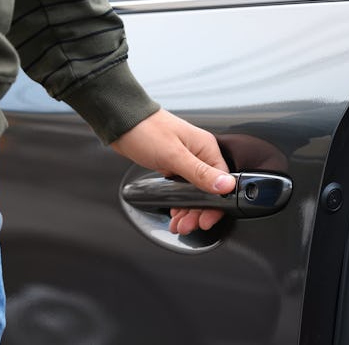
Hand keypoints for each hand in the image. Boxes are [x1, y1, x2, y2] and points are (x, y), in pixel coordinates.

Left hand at [110, 109, 235, 234]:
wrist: (122, 122)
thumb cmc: (146, 131)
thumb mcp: (174, 155)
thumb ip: (200, 173)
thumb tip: (227, 185)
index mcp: (207, 149)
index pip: (222, 182)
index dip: (215, 204)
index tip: (207, 220)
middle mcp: (200, 155)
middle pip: (209, 191)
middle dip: (199, 211)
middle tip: (188, 225)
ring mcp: (188, 160)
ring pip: (195, 192)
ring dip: (189, 210)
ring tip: (180, 224)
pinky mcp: (175, 165)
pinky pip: (183, 188)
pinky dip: (180, 202)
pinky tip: (175, 212)